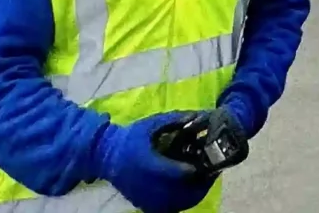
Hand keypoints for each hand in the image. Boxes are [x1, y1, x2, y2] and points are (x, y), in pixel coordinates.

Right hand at [95, 117, 210, 212]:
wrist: (106, 156)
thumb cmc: (131, 137)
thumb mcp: (151, 124)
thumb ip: (173, 120)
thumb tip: (197, 116)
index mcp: (146, 162)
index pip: (170, 171)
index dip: (189, 170)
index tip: (205, 165)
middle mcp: (145, 183)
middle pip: (175, 191)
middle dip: (196, 185)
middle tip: (212, 174)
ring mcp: (143, 196)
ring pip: (172, 203)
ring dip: (191, 195)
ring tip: (206, 182)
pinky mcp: (142, 203)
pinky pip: (166, 207)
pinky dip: (181, 202)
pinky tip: (191, 191)